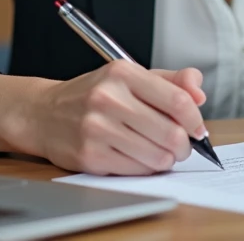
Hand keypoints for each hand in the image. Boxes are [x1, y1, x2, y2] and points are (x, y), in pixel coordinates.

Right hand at [27, 60, 208, 175]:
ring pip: (156, 156)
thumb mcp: (130, 76)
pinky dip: (146, 168)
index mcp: (122, 73)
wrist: (44, 113)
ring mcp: (97, 128)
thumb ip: (170, 81)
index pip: (177, 100)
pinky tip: (140, 158)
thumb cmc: (93, 94)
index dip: (195, 119)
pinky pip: (136, 170)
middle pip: (170, 132)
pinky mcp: (90, 155)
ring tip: (162, 153)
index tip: (198, 129)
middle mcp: (109, 98)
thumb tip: (199, 92)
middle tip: (182, 146)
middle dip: (184, 145)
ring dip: (167, 159)